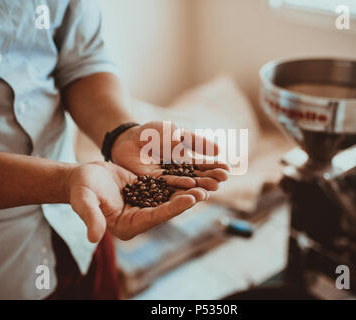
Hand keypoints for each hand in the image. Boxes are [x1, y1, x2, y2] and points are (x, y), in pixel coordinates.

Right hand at [67, 161, 208, 241]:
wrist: (82, 177)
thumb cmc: (80, 189)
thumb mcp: (84, 201)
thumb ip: (91, 217)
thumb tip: (93, 238)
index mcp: (127, 226)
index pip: (154, 218)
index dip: (172, 208)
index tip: (190, 199)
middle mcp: (138, 218)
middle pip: (166, 209)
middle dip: (186, 201)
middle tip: (205, 191)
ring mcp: (144, 206)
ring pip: (169, 199)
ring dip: (186, 192)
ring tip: (206, 184)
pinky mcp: (146, 193)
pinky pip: (165, 187)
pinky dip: (179, 182)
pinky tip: (194, 175)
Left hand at [111, 121, 229, 190]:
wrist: (128, 137)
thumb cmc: (153, 132)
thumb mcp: (176, 132)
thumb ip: (194, 141)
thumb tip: (218, 150)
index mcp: (186, 161)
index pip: (204, 166)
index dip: (215, 167)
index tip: (227, 170)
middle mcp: (178, 173)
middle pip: (197, 178)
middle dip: (211, 178)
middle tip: (224, 179)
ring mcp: (166, 180)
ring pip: (185, 185)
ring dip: (199, 186)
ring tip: (213, 187)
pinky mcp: (152, 184)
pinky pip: (167, 185)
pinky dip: (180, 185)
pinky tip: (191, 186)